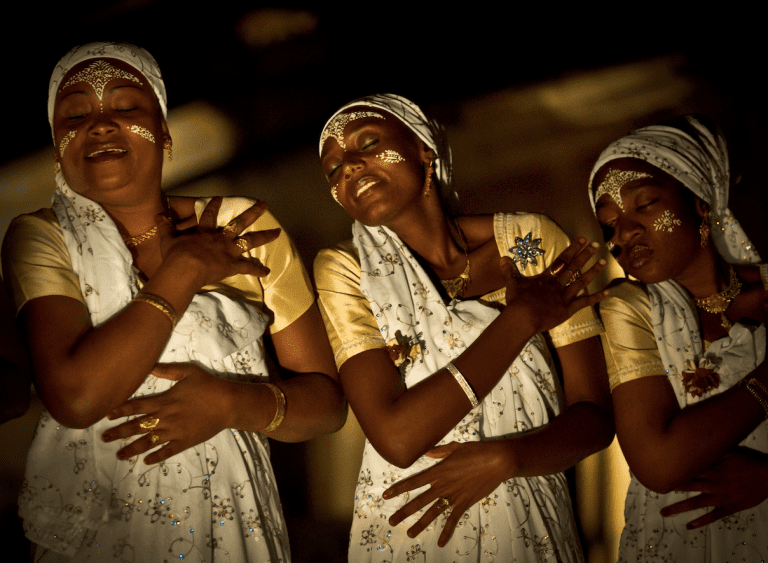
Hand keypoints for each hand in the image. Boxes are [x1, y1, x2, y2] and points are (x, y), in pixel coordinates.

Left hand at [102, 363, 234, 463]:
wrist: (228, 404)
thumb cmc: (209, 385)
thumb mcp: (188, 371)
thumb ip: (167, 369)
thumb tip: (148, 366)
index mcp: (164, 401)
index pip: (136, 407)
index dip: (120, 411)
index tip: (107, 415)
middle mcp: (165, 418)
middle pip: (137, 427)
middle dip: (119, 433)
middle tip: (104, 438)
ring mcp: (174, 432)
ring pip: (148, 443)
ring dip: (131, 449)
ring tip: (118, 455)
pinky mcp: (184, 442)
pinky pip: (166, 452)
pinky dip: (155, 457)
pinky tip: (146, 461)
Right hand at [160, 197, 280, 286]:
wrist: (184, 269)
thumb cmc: (175, 255)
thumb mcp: (166, 238)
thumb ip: (165, 226)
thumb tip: (158, 214)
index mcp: (205, 231)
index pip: (210, 214)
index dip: (214, 205)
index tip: (220, 197)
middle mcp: (221, 238)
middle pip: (240, 222)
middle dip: (253, 212)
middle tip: (265, 204)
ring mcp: (229, 250)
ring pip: (251, 240)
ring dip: (265, 236)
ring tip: (278, 232)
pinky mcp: (233, 265)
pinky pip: (248, 267)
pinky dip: (258, 270)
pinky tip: (267, 272)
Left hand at [383, 441, 510, 546]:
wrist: (497, 461)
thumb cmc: (477, 451)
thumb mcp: (455, 447)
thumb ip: (438, 452)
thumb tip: (425, 452)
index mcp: (438, 471)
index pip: (413, 482)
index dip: (398, 489)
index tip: (386, 495)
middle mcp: (442, 485)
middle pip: (418, 501)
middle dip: (403, 512)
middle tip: (391, 521)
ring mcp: (453, 495)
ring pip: (432, 513)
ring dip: (420, 524)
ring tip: (409, 533)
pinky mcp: (464, 503)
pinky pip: (453, 520)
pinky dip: (447, 532)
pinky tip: (441, 543)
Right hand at [501, 238, 606, 333]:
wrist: (523, 318)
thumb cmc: (517, 301)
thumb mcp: (512, 283)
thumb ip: (509, 270)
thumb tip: (502, 257)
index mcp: (546, 277)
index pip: (561, 260)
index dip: (572, 249)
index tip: (582, 239)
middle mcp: (557, 284)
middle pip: (573, 267)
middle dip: (585, 255)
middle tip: (597, 245)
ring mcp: (564, 297)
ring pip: (581, 282)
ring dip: (593, 272)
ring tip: (603, 262)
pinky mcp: (568, 310)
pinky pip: (584, 303)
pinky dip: (596, 298)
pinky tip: (608, 292)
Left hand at [659, 446, 767, 528]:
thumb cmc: (750, 459)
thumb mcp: (731, 449)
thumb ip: (713, 447)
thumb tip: (695, 437)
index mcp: (712, 468)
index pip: (686, 469)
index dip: (670, 470)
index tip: (654, 471)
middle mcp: (713, 483)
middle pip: (687, 486)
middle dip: (669, 488)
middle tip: (652, 491)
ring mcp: (720, 497)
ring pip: (695, 504)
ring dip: (678, 508)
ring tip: (663, 513)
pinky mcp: (729, 507)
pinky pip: (713, 516)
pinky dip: (701, 522)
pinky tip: (689, 526)